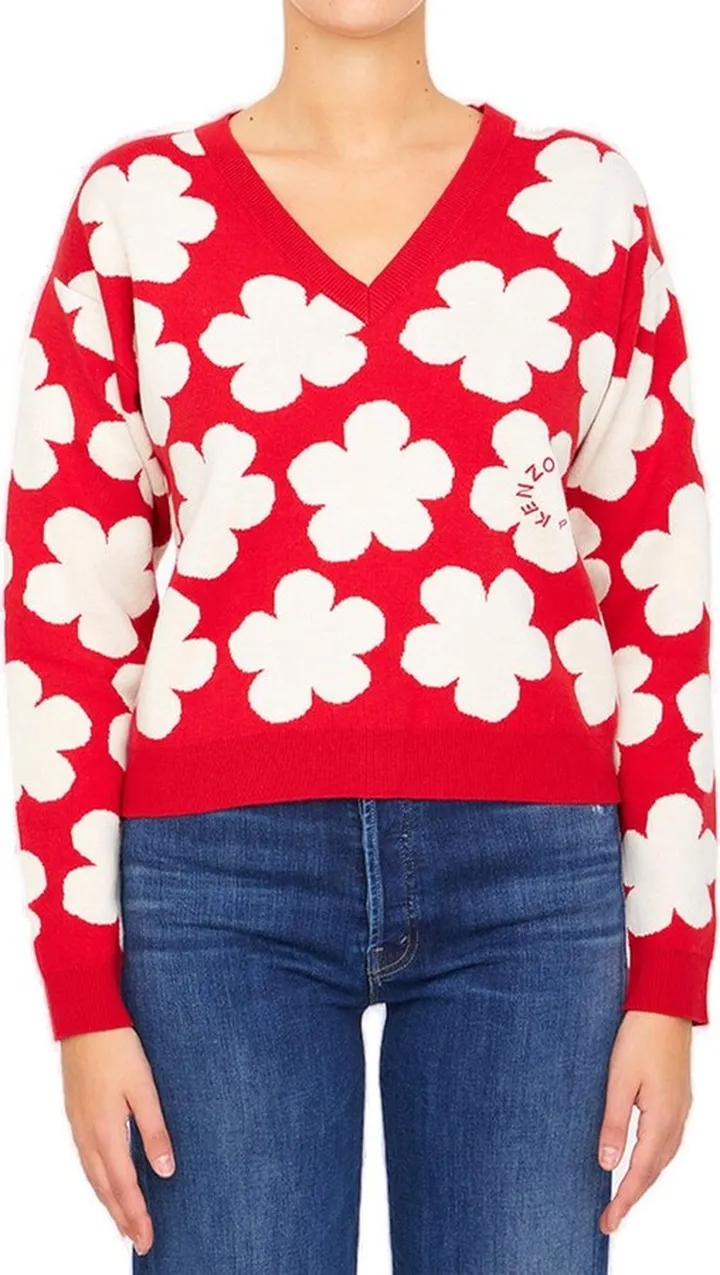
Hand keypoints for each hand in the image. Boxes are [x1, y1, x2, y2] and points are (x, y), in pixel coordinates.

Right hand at [61, 1026, 175, 1255]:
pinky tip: (106, 1181)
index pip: (123, 1186)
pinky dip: (98, 1180)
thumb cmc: (118, 1048)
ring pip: (93, 1176)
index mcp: (106, 1131)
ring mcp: (79, 1125)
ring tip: (124, 1221)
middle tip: (139, 1241)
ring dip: (109, 1202)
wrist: (85, 1019)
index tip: (147, 1239)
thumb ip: (154, 1130)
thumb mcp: (144, 1087)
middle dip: (123, 1217)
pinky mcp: (77, 1114)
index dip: (136, 1214)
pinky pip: (87, 1159)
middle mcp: (88, 1135)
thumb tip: (165, 1171)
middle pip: (105, 1188)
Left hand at [597, 1009, 692, 1234]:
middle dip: (632, 1197)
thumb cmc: (640, 1037)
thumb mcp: (619, 1081)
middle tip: (610, 1219)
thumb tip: (607, 1164)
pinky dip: (653, 1160)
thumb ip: (614, 1124)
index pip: (640, 1172)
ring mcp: (680, 1111)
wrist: (665, 1008)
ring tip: (622, 1197)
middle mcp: (676, 1121)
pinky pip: (666, 1143)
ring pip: (662, 1159)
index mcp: (662, 1120)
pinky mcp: (677, 1100)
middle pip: (654, 1171)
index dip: (623, 1200)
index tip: (608, 1222)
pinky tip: (642, 1160)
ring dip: (643, 1180)